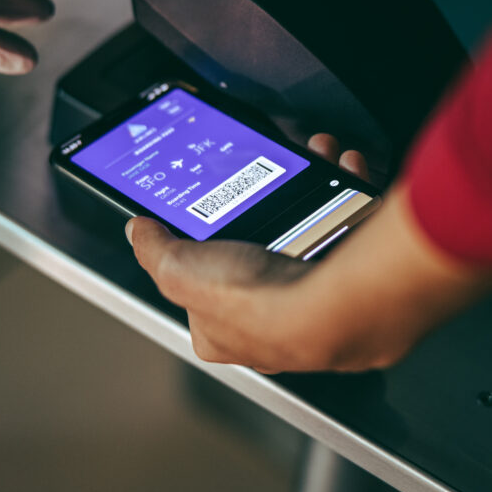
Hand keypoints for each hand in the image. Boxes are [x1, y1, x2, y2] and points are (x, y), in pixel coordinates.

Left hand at [127, 134, 491, 372]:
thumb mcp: (178, 269)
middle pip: (261, 254)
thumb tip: (140, 232)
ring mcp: (315, 301)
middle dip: (268, 208)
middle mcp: (274, 326)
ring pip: (310, 234)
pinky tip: (342, 170)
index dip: (202, 255)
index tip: (211, 219)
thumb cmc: (257, 305)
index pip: (203, 293)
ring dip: (314, 190)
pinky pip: (349, 227)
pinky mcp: (351, 281)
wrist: (330, 307)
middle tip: (266, 180)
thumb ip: (154, 250)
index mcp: (226, 334)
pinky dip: (350, 192)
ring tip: (311, 157)